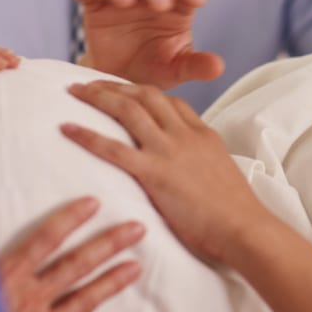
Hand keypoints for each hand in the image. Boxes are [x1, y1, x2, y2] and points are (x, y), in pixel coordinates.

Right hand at [0, 197, 144, 311]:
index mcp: (6, 278)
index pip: (44, 241)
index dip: (70, 220)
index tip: (94, 203)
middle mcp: (28, 301)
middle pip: (75, 267)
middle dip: (108, 246)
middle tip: (138, 229)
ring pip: (81, 304)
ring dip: (109, 285)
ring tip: (136, 268)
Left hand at [60, 81, 268, 262]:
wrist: (243, 227)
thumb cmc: (235, 212)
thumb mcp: (222, 174)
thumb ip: (202, 163)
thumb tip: (189, 171)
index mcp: (203, 134)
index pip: (172, 102)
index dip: (145, 93)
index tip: (125, 91)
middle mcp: (185, 135)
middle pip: (147, 96)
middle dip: (116, 86)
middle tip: (91, 83)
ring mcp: (169, 151)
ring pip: (129, 111)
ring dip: (98, 97)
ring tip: (75, 92)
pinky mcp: (155, 172)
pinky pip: (114, 148)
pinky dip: (87, 136)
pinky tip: (68, 130)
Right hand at [73, 0, 224, 89]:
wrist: (120, 83)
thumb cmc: (156, 70)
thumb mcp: (177, 70)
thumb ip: (196, 65)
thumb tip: (219, 67)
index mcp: (177, 11)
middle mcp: (151, 0)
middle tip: (159, 3)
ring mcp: (124, 3)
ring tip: (123, 2)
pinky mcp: (98, 10)